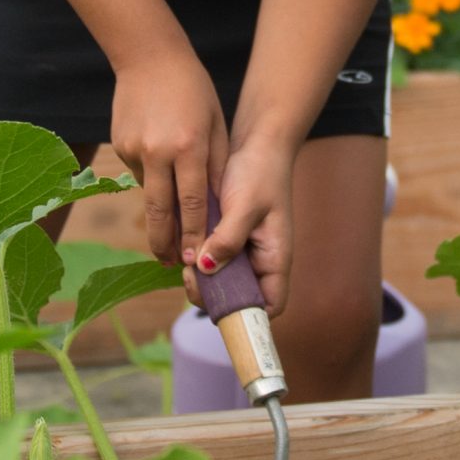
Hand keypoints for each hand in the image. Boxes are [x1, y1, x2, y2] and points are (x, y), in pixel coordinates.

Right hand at [109, 57, 228, 268]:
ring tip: (166, 238)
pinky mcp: (119, 145)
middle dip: (165, 243)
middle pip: (161, 212)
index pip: (194, 203)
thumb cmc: (194, 90)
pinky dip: (151, 179)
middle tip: (169, 264)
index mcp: (189, 146)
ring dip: (158, 216)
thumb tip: (216, 210)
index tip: (195, 260)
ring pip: (148, 194)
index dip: (194, 236)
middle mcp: (159, 151)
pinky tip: (159, 167)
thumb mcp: (216, 126)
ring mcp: (134, 149)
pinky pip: (139, 173)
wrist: (149, 56)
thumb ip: (216, 168)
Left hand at [187, 139, 295, 317]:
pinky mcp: (226, 239)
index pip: (270, 306)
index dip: (248, 315)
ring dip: (202, 277)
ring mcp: (243, 252)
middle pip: (239, 299)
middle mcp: (260, 261)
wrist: (256, 144)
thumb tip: (207, 268)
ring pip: (221, 282)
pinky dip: (197, 259)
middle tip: (191, 275)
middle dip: (213, 295)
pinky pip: (211, 261)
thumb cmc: (260, 172)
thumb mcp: (245, 205)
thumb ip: (228, 238)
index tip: (219, 303)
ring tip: (186, 259)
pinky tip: (185, 246)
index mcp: (275, 258)